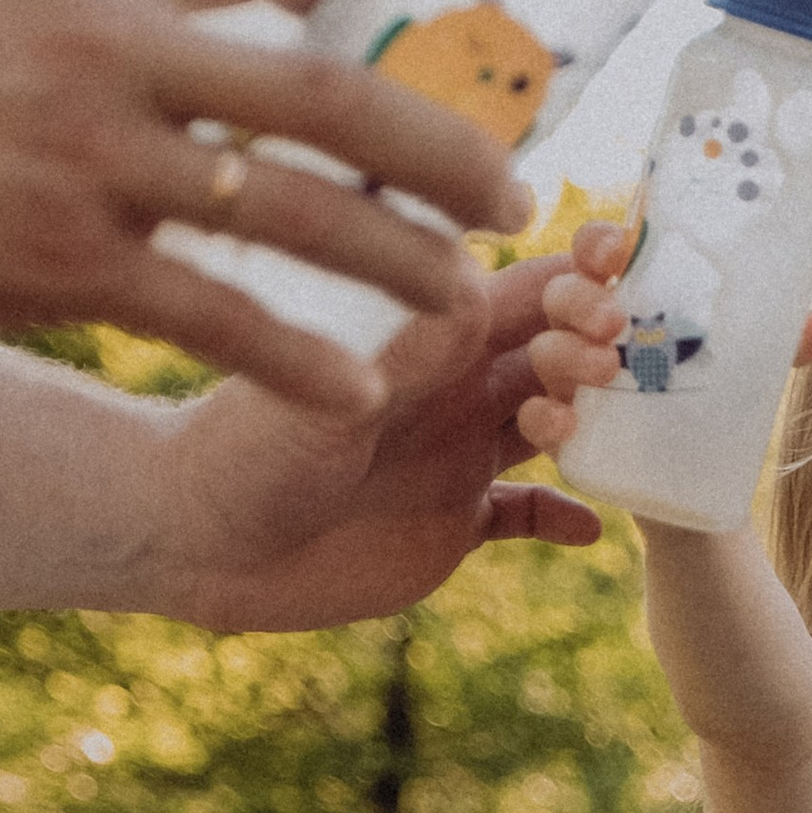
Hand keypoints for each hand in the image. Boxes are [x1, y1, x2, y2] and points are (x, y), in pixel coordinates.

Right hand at [0, 0, 535, 411]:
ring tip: (467, 302)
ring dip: (397, 263)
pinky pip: (211, 317)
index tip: (414, 38)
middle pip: (325, 90)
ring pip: (290, 211)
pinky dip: (296, 360)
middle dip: (438, 146)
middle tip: (517, 194)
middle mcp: (109, 51)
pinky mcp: (54, 261)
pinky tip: (357, 394)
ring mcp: (89, 160)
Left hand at [144, 253, 611, 629]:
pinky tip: (588, 530)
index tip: (611, 272)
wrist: (200, 540)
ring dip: (584, 421)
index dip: (577, 275)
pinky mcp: (455, 524)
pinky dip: (564, 518)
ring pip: (555, 423)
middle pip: (554, 351)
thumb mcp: (327, 389)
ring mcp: (458, 454)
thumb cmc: (244, 448)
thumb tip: (482, 293)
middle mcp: (452, 388)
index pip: (523, 288)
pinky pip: (528, 515)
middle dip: (591, 344)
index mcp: (425, 338)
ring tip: (566, 429)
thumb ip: (406, 349)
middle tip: (604, 355)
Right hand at [512, 217, 811, 454]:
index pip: (598, 252)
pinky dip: (545, 418)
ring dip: (567, 353)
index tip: (620, 246)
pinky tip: (567, 422)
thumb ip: (781, 342)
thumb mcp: (749, 366)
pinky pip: (536, 420)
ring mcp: (569, 379)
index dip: (599, 242)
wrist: (700, 482)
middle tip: (615, 319)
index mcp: (628, 296)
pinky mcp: (564, 432)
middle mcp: (587, 330)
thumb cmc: (716, 396)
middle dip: (581, 299)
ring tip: (607, 368)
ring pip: (546, 352)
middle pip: (561, 294)